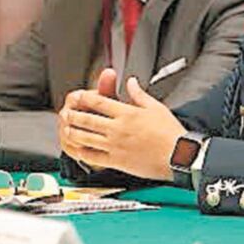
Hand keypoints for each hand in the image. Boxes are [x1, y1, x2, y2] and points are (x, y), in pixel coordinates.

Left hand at [59, 74, 184, 180]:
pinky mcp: (116, 161)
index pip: (100, 102)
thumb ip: (139, 94)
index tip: (77, 96)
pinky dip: (81, 152)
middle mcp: (118, 128)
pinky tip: (77, 149)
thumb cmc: (170, 132)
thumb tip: (131, 82)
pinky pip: (93, 157)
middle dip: (74, 115)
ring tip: (66, 129)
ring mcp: (115, 145)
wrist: (177, 154)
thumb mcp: (156, 107)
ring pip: (85, 138)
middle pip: (88, 119)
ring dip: (72, 132)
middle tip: (66, 113)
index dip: (85, 98)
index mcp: (128, 113)